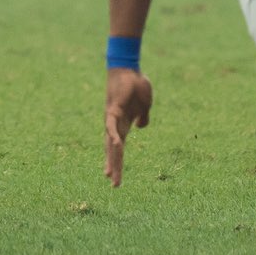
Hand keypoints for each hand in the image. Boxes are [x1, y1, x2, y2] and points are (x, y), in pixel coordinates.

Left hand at [103, 68, 152, 187]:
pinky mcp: (113, 109)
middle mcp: (115, 125)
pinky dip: (113, 136)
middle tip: (114, 185)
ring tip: (110, 174)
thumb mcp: (145, 105)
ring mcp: (112, 118)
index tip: (115, 180)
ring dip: (112, 158)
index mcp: (123, 125)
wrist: (129, 69)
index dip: (118, 163)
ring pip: (111, 142)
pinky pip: (112, 125)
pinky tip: (115, 145)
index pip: (119, 149)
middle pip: (114, 150)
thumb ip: (143, 117)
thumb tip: (141, 127)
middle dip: (114, 167)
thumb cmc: (136, 85)